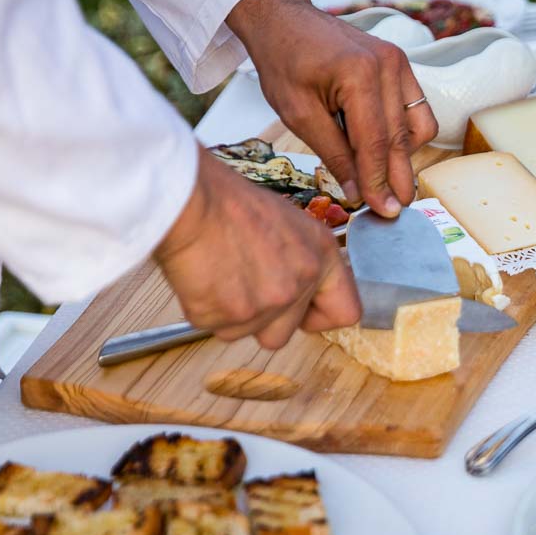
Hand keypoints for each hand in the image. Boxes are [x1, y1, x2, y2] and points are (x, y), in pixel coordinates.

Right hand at [154, 148, 360, 348]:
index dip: (319, 316)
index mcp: (321, 256)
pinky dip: (207, 309)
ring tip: (221, 273)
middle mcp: (301, 283)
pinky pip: (218, 328)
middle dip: (263, 318)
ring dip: (233, 314)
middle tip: (242, 281)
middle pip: (286, 333)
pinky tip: (204, 277)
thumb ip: (302, 261)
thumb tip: (301, 290)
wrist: (188, 200)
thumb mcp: (288, 223)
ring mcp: (268, 304)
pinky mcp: (231, 317)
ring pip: (249, 333)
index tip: (302, 311)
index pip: (346, 313)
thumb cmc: (229, 203)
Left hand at [227, 0, 438, 216]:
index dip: (379, 182)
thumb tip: (358, 193)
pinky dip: (404, 135)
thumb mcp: (298, 114)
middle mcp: (388, 66)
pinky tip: (381, 147)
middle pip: (400, 139)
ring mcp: (399, 63)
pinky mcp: (401, 65)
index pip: (375, 143)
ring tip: (380, 177)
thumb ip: (333, 154)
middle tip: (394, 211)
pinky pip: (416, 110)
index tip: (384, 213)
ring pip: (417, 128)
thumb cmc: (283, 62)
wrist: (285, 19)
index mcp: (358, 74)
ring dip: (403, 157)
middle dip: (397, 179)